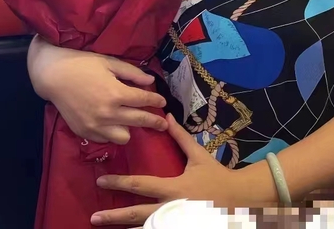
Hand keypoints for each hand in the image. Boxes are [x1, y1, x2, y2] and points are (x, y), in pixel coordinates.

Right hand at [27, 36, 167, 144]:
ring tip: (131, 121)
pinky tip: (112, 123)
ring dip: (130, 129)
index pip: (143, 101)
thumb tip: (150, 82)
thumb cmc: (82, 64)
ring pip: (124, 137)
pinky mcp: (84, 132)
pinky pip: (106, 139)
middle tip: (163, 123)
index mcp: (116, 93)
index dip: (156, 100)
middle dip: (154, 122)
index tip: (163, 101)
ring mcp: (95, 125)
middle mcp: (108, 113)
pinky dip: (112, 132)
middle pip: (139, 121)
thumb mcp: (109, 62)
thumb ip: (132, 73)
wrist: (53, 75)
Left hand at [91, 114, 249, 226]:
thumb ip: (181, 137)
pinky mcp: (180, 228)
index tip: (101, 180)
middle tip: (94, 215)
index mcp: (174, 188)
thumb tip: (166, 116)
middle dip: (114, 215)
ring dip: (124, 228)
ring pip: (146, 228)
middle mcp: (171, 208)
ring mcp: (175, 223)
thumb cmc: (217, 177)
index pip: (141, 184)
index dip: (120, 182)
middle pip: (137, 214)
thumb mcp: (199, 155)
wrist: (239, 201)